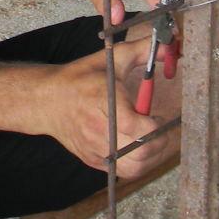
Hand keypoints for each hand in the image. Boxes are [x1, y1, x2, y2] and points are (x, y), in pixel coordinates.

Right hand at [36, 37, 181, 179]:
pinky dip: (137, 164)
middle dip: (159, 142)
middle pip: (140, 153)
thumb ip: (143, 52)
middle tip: (159, 128)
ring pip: (134, 168)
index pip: (138, 128)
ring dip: (151, 156)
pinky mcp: (93, 160)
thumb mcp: (112, 59)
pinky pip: (123, 172)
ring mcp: (95, 149)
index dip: (157, 126)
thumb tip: (170, 47)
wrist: (47, 100)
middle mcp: (98, 131)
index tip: (159, 116)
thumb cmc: (82, 78)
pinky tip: (137, 146)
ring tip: (150, 139)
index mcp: (104, 103)